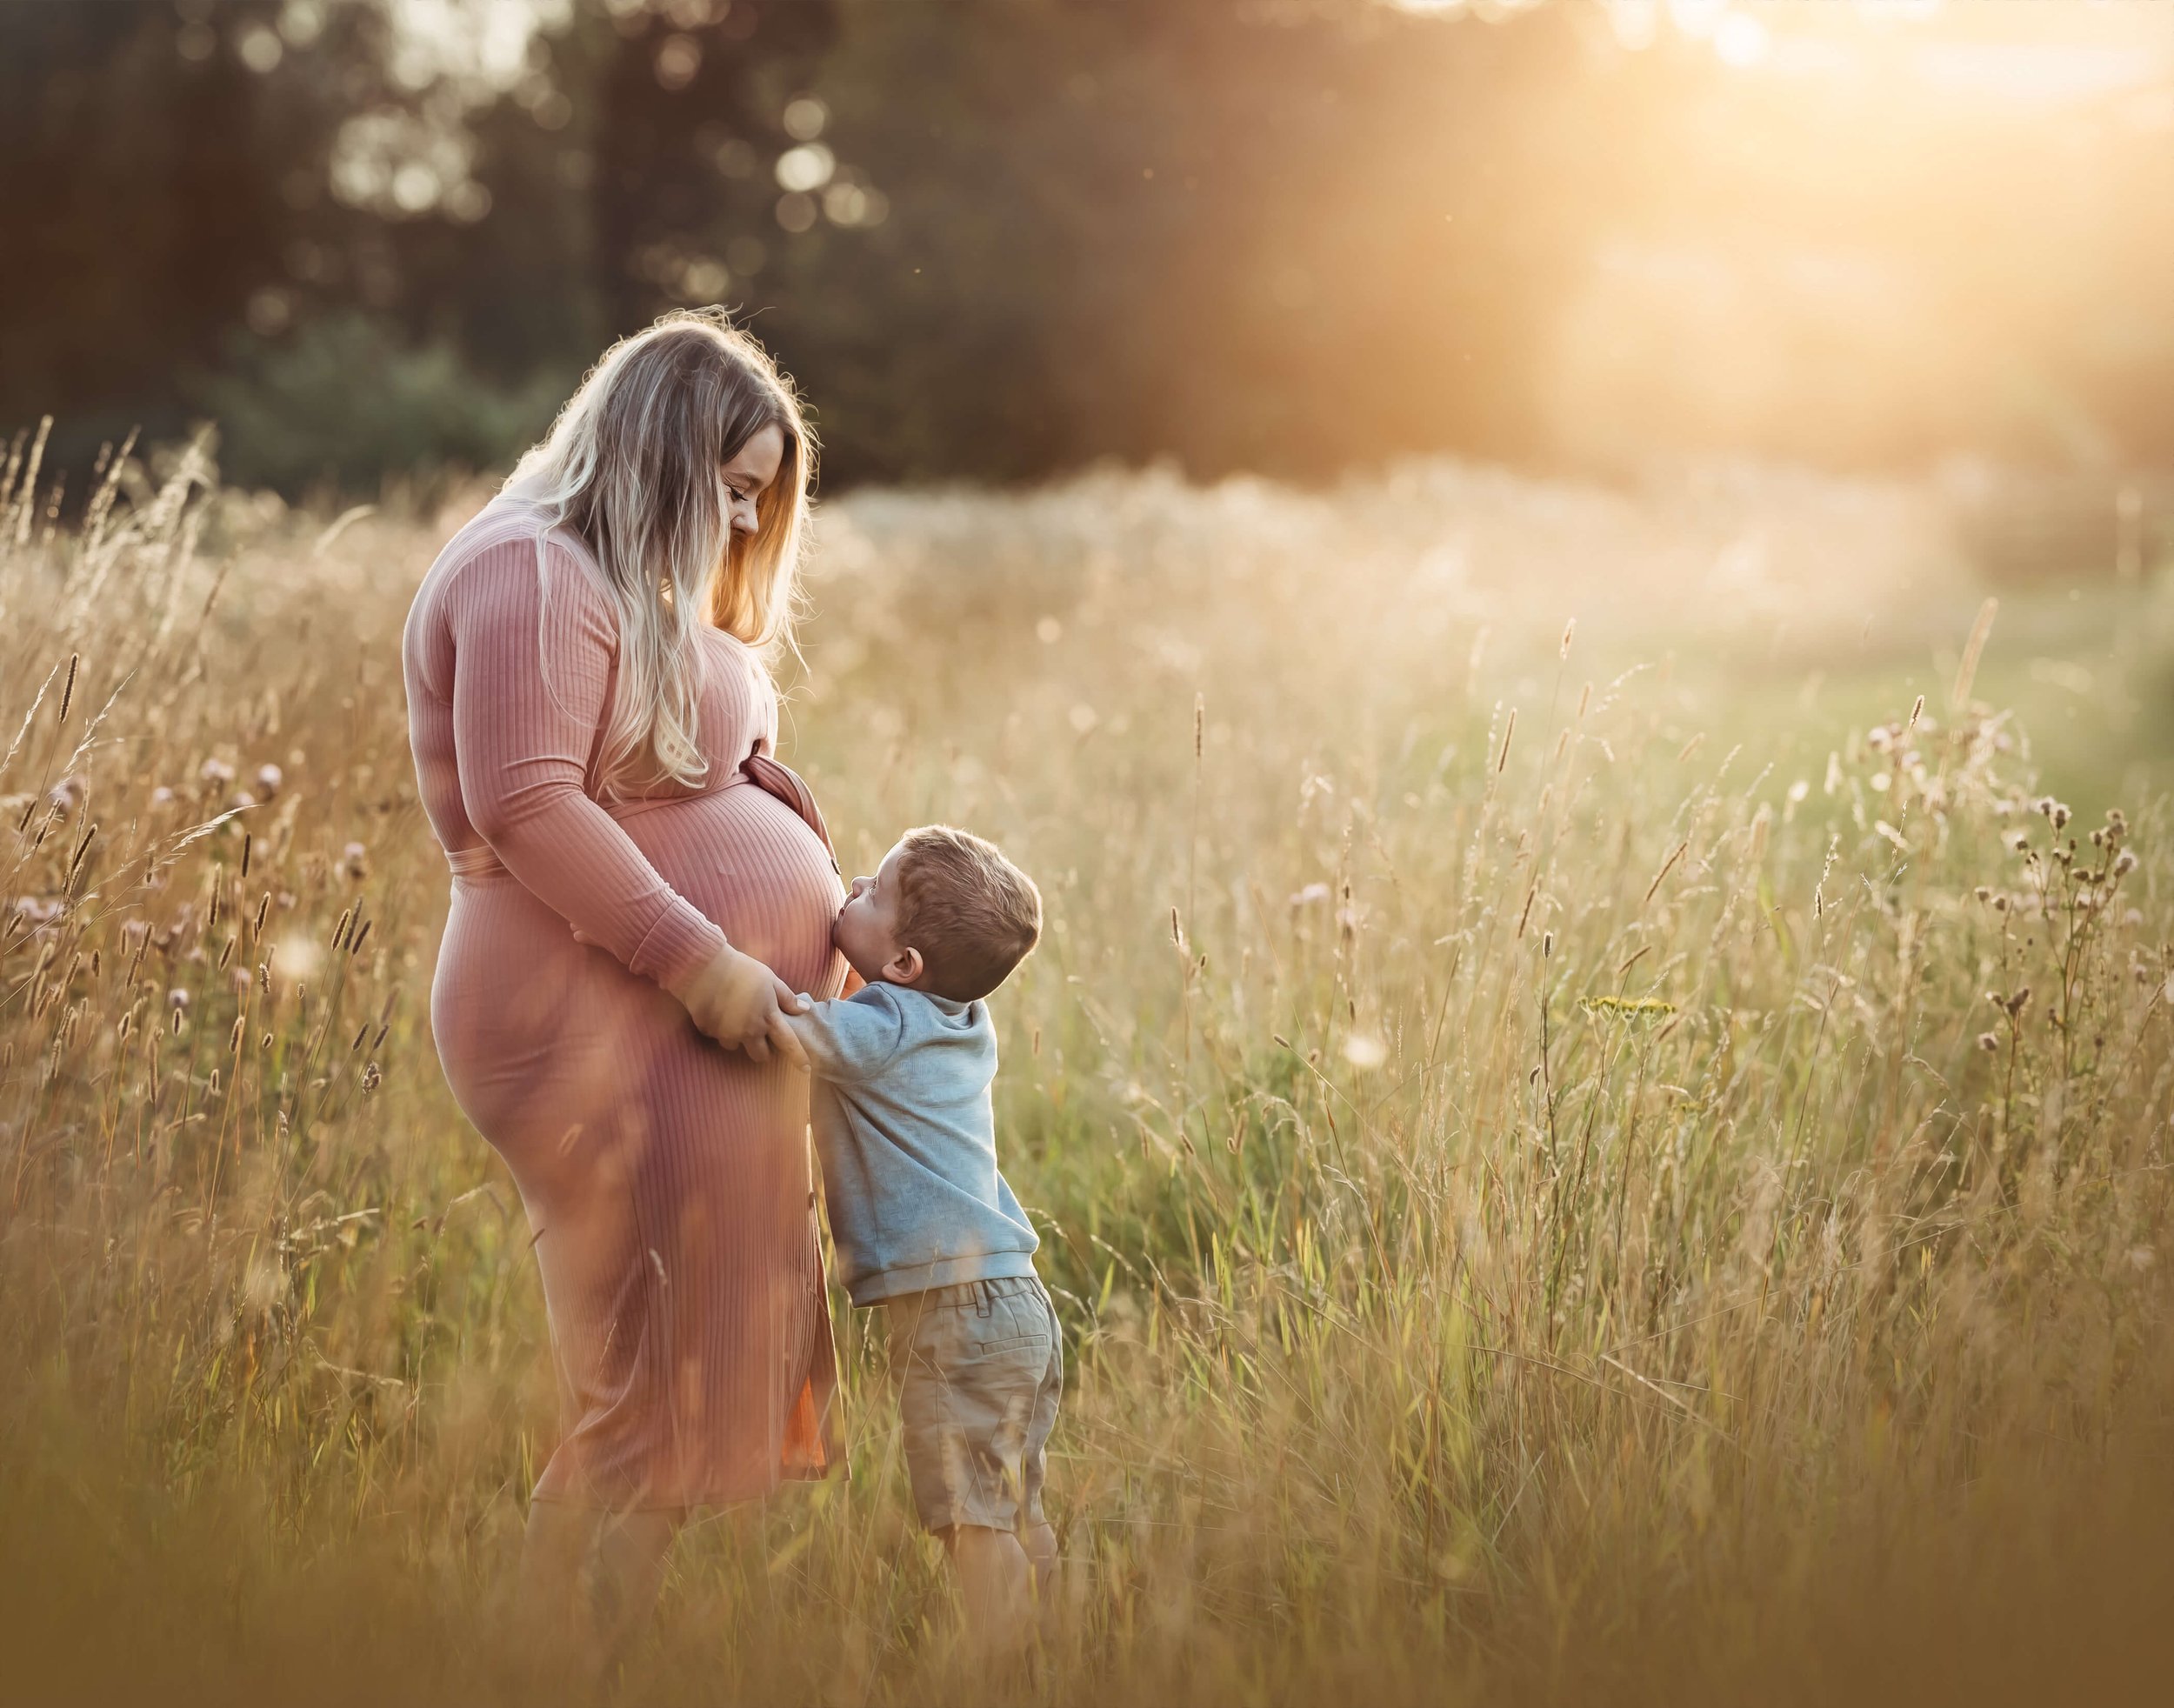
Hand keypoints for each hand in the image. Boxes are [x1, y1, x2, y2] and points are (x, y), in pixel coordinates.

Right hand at [665, 941, 809, 1067]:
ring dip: (735, 1036)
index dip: (798, 1057)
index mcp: (768, 1017)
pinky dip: (717, 1026)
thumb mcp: (770, 979)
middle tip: (756, 1034)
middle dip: (760, 1049)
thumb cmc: (741, 969)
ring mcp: (727, 1033)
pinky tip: (715, 1008)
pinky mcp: (708, 1031)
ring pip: (734, 1046)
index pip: (788, 1043)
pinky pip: (715, 1035)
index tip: (806, 1068)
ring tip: (731, 1014)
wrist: (705, 966)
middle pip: (760, 1056)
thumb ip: (787, 998)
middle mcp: (749, 1030)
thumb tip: (804, 1009)